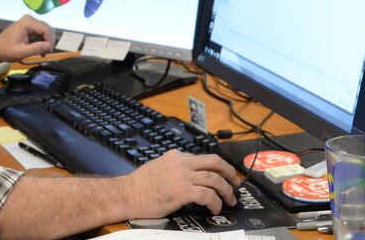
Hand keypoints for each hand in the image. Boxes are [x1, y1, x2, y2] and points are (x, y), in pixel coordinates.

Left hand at [0, 15, 53, 63]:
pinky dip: (42, 40)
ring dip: (46, 41)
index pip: (46, 29)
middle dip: (49, 41)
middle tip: (45, 53)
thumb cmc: (6, 50)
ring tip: (42, 52)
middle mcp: (30, 19)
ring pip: (45, 30)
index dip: (50, 41)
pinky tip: (40, 49)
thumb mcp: (21, 52)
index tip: (48, 52)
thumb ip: (36, 48)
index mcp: (28, 22)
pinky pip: (41, 32)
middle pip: (47, 29)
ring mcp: (29, 22)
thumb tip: (50, 47)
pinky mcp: (29, 26)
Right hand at [124, 150, 240, 217]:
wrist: (128, 194)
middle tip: (236, 182)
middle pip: (214, 162)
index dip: (217, 167)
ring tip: (230, 199)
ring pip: (214, 178)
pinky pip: (208, 195)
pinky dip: (215, 202)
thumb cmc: (140, 186)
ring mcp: (183, 176)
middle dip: (229, 172)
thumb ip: (175, 168)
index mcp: (176, 156)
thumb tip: (188, 177)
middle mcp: (182, 162)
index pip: (203, 158)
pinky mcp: (183, 191)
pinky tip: (215, 208)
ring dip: (226, 190)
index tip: (223, 175)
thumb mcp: (159, 167)